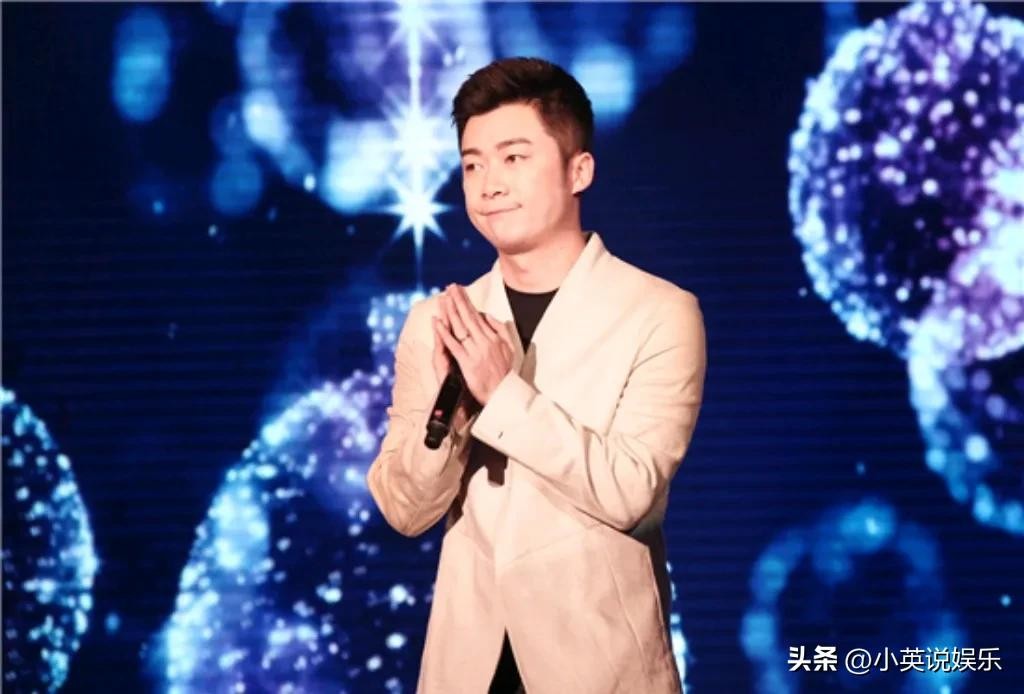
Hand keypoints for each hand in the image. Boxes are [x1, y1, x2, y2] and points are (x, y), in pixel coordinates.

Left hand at [432, 283, 514, 406]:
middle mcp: (485, 341)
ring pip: (461, 327)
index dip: (467, 302)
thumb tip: (488, 316)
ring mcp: (475, 351)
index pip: (477, 315)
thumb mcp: (509, 348)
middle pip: (468, 317)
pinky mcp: (467, 362)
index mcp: (494, 337)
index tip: (459, 290)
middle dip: (458, 300)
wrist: (502, 393)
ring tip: (443, 298)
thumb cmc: (504, 372)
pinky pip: (454, 345)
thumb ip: (500, 330)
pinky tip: (438, 323)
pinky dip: (445, 333)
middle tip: (450, 287)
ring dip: (451, 311)